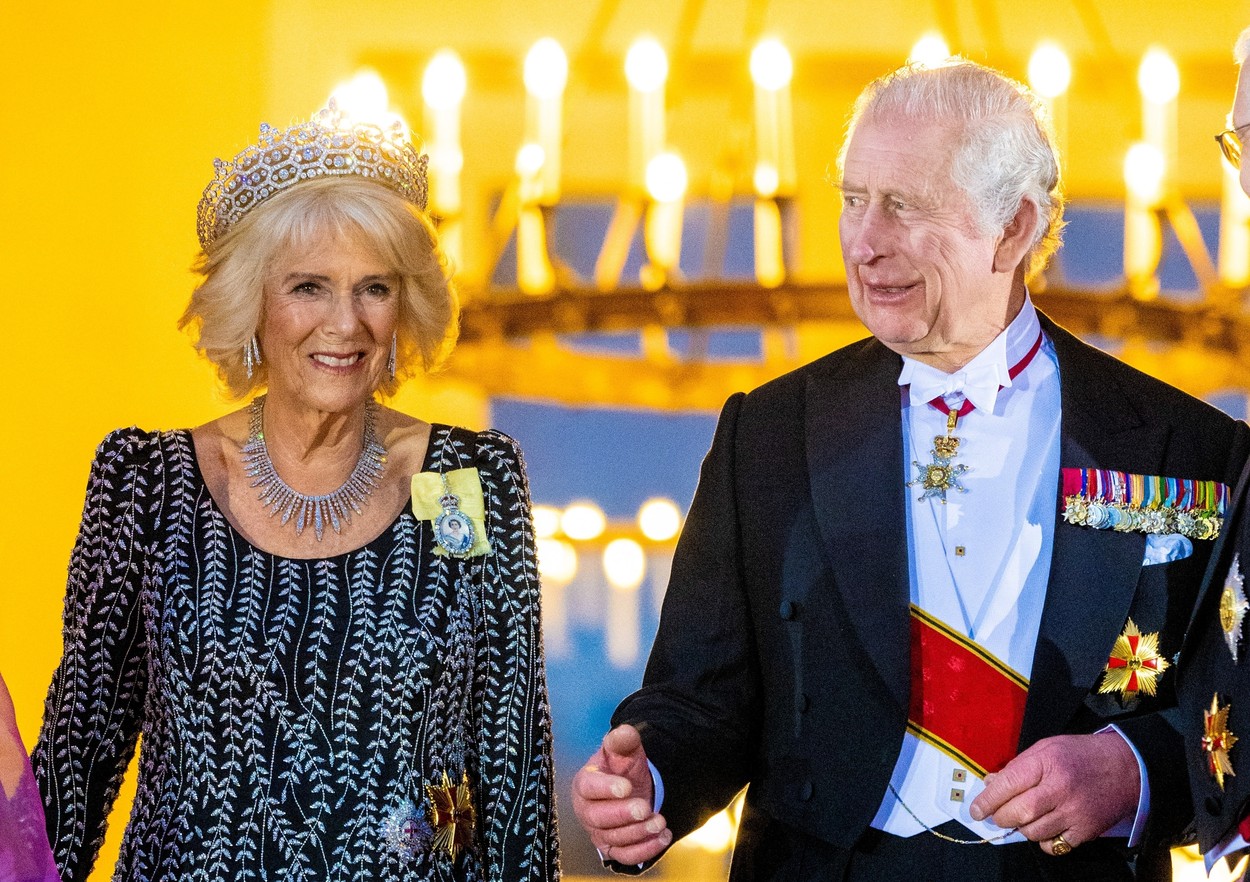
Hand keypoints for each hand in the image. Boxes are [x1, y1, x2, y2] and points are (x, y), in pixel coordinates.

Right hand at [572, 724, 671, 864]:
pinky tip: (664, 836)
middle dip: (623, 815)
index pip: (588, 787)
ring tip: (660, 821)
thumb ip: (623, 740)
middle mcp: (587, 810)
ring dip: (639, 832)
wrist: (632, 790)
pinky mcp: (613, 848)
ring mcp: (598, 832)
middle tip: (645, 807)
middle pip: (598, 818)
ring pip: (614, 839)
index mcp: (585, 783)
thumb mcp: (624, 752)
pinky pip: (625, 856)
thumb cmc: (622, 770)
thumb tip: (625, 731)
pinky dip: (645, 850)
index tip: (626, 787)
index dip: (605, 788)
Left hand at [968, 732, 1139, 854]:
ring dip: (1021, 828)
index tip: (976, 810)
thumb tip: (990, 784)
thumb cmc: (1082, 755)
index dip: (987, 800)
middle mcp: (1060, 788)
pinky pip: (1053, 844)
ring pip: (1033, 832)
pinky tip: (1044, 827)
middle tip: (997, 815)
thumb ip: (1018, 767)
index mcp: (1047, 763)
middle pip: (1018, 813)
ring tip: (1024, 817)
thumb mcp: (1047, 748)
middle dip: (1001, 817)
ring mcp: (1074, 812)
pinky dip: (1043, 840)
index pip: (1007, 784)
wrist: (1127, 767)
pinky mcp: (1086, 830)